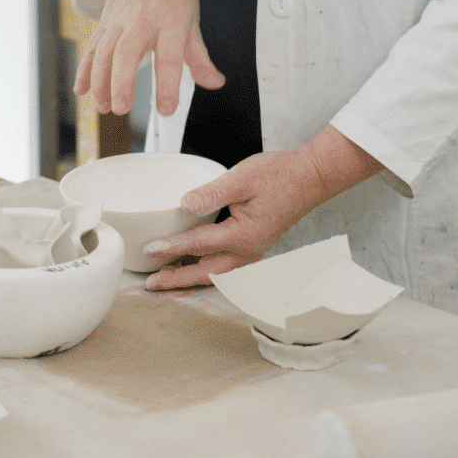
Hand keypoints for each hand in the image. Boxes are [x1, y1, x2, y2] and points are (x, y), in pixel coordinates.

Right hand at [78, 0, 223, 116]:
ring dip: (100, 81)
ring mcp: (119, 20)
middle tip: (120, 107)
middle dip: (121, 82)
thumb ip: (199, 56)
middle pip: (127, 52)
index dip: (167, 86)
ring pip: (104, 51)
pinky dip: (84, 70)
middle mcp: (142, 18)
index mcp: (170, 19)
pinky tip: (82, 90)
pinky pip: (91, 48)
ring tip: (103, 106)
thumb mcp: (192, 17)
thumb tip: (213, 81)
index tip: (166, 109)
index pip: (169, 57)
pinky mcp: (104, 22)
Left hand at [142, 127, 383, 289]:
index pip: (199, 244)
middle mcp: (247, 251)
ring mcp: (251, 252)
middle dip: (177, 279)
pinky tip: (189, 262)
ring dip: (190, 277)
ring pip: (215, 274)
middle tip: (152, 283)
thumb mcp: (241, 178)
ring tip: (166, 277)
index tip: (149, 250)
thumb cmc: (278, 175)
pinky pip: (223, 266)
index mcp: (243, 235)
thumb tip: (184, 206)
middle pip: (205, 273)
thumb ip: (211, 194)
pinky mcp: (252, 247)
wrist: (308, 178)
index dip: (171, 247)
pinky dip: (204, 269)